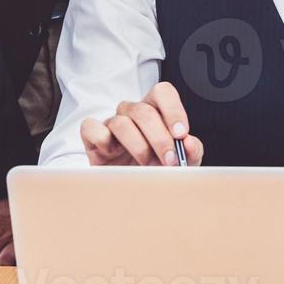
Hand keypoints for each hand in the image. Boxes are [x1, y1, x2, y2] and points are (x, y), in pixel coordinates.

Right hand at [80, 81, 204, 166]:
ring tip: (147, 166)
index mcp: (156, 110)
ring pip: (121, 122)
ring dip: (138, 147)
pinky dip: (103, 141)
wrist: (134, 191)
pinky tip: (114, 155)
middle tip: (170, 160)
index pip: (162, 92)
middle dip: (159, 138)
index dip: (173, 110)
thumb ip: (191, 151)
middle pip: (143, 111)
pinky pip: (91, 128)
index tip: (181, 134)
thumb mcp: (183, 163)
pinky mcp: (92, 137)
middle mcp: (133, 112)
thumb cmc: (159, 170)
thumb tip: (189, 143)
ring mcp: (111, 123)